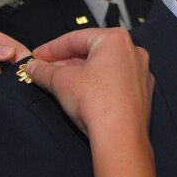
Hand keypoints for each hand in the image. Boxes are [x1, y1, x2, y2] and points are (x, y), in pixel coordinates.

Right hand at [25, 28, 153, 138]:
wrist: (120, 137)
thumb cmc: (97, 102)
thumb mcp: (61, 82)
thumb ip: (45, 71)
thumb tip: (34, 67)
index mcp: (115, 39)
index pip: (76, 38)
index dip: (51, 48)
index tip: (37, 56)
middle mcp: (133, 51)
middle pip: (91, 52)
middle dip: (66, 62)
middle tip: (46, 70)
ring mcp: (141, 72)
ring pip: (104, 67)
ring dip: (81, 73)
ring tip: (60, 83)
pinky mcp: (143, 93)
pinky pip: (116, 82)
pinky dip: (98, 85)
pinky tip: (82, 95)